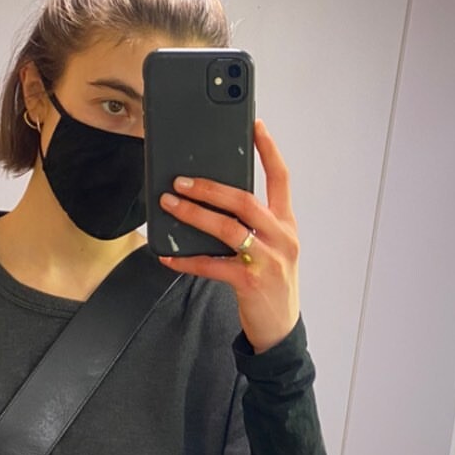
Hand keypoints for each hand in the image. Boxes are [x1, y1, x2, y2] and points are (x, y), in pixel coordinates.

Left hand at [158, 118, 300, 353]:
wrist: (281, 329)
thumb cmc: (272, 283)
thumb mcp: (272, 249)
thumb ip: (252, 225)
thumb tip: (211, 201)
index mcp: (286, 225)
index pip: (281, 179)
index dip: (268, 150)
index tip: (255, 126)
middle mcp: (281, 238)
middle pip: (245, 200)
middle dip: (211, 187)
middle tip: (182, 179)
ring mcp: (267, 260)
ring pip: (228, 227)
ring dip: (195, 214)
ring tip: (170, 204)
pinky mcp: (250, 282)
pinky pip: (212, 264)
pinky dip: (187, 259)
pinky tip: (168, 254)